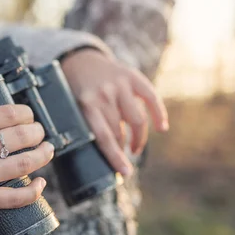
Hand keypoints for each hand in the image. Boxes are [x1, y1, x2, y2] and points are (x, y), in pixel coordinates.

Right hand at [0, 105, 53, 228]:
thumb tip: (0, 127)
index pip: (6, 113)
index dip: (26, 114)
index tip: (30, 117)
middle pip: (20, 135)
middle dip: (38, 134)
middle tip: (41, 135)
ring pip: (24, 162)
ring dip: (42, 156)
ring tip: (47, 152)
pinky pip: (15, 196)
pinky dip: (33, 191)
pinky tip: (40, 184)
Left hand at [61, 49, 168, 176]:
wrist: (81, 61)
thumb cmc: (77, 94)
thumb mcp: (73, 110)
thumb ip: (86, 128)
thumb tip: (99, 160)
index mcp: (86, 104)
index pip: (104, 136)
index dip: (115, 156)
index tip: (125, 172)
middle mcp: (104, 93)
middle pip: (120, 130)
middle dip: (123, 149)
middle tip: (124, 161)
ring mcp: (120, 84)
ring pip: (136, 119)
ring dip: (137, 138)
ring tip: (134, 149)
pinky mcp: (133, 77)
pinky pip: (152, 98)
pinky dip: (159, 114)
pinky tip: (161, 128)